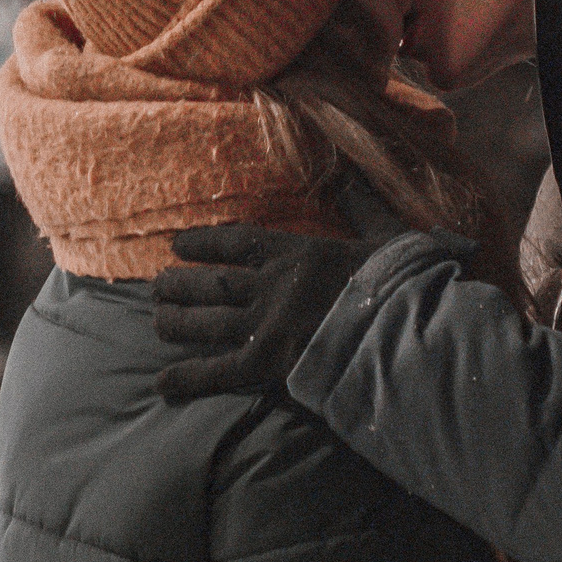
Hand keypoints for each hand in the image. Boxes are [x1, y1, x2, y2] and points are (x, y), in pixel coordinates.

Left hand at [150, 225, 382, 402]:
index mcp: (298, 252)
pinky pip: (219, 371)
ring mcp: (267, 324)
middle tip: (157, 285)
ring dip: (177, 322)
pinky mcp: (269, 364)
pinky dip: (189, 377)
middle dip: (182, 284)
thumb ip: (363, 208)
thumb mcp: (387, 234)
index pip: (238, 242)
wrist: (405, 328)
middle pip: (214, 283)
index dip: (204, 243)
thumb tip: (352, 179)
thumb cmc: (402, 282)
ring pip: (208, 322)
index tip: (178, 244)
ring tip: (156, 321)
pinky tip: (162, 383)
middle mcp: (273, 285)